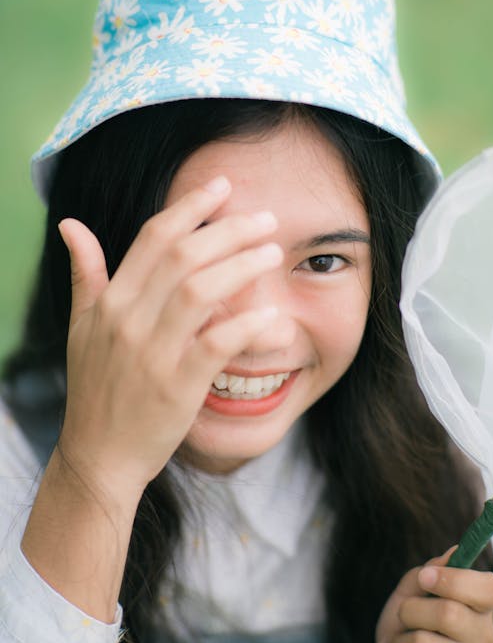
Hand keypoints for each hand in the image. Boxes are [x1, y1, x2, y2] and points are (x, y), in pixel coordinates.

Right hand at [57, 176, 289, 500]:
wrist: (100, 456)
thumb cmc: (96, 387)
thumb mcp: (81, 327)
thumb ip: (86, 274)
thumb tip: (70, 225)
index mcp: (111, 301)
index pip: (153, 238)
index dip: (190, 207)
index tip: (223, 187)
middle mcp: (128, 320)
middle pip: (184, 256)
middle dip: (228, 230)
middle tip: (264, 218)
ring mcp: (152, 354)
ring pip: (200, 291)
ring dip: (241, 266)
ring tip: (273, 252)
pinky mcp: (176, 388)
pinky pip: (215, 345)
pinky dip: (245, 326)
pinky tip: (273, 314)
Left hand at [376, 548, 492, 642]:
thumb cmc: (409, 616)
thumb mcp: (416, 587)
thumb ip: (433, 570)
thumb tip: (456, 552)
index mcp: (482, 605)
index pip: (490, 589)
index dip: (455, 580)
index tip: (424, 575)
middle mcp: (485, 635)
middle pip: (449, 614)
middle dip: (413, 607)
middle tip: (406, 610)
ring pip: (424, 641)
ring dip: (402, 631)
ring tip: (406, 632)